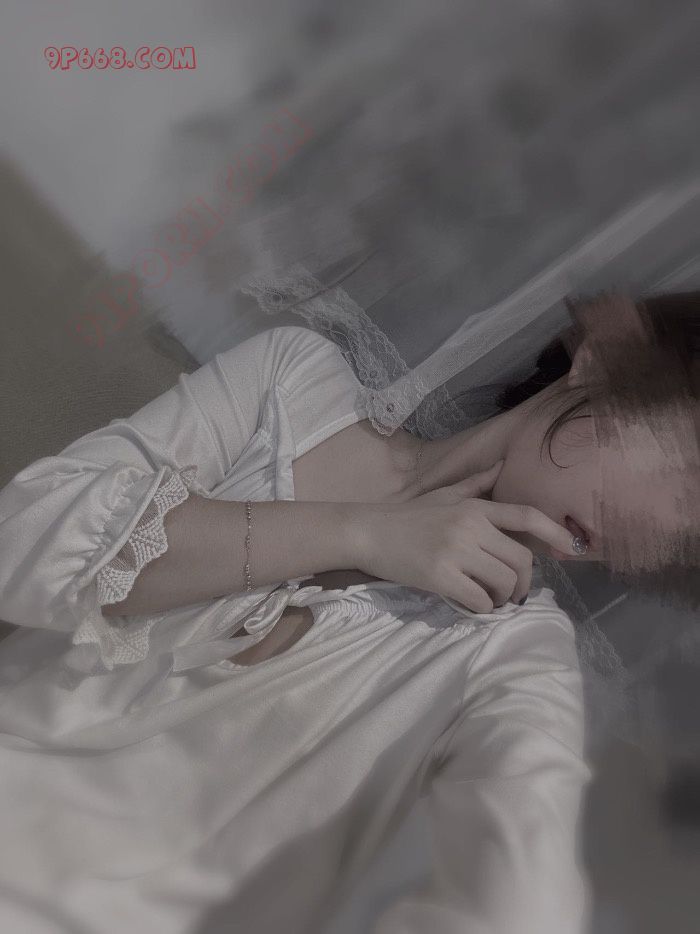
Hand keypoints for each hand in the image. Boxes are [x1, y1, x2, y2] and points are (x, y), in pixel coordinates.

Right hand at [350, 461, 578, 612]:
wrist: (367, 532)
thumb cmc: (407, 517)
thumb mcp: (443, 495)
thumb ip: (476, 484)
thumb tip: (503, 463)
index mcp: (474, 507)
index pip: (525, 516)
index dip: (554, 531)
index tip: (572, 547)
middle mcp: (470, 527)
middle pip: (520, 560)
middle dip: (522, 583)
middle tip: (511, 593)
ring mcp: (455, 552)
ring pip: (503, 583)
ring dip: (502, 598)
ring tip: (491, 599)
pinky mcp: (440, 577)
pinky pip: (479, 600)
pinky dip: (481, 608)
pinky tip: (471, 604)